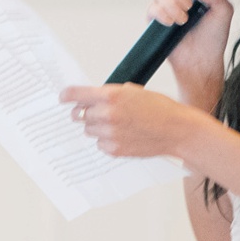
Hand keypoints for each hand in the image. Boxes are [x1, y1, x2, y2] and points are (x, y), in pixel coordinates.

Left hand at [60, 83, 199, 158]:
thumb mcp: (132, 91)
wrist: (177, 130)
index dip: (67, 96)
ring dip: (97, 127)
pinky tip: (123, 136)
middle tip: (94, 113)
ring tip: (117, 125)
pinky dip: (106, 141)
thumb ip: (109, 94)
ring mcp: (109, 133)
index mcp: (111, 95)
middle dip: (85, 113)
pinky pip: (99, 144)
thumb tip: (90, 99)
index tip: (63, 98)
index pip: (76, 95)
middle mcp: (107, 114)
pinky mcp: (114, 149)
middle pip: (79, 114)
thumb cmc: (159, 108)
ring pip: (88, 130)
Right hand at [150, 0, 234, 105]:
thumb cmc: (214, 36)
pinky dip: (163, 14)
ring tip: (184, 20)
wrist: (201, 60)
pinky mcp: (155, 18)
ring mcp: (166, 4)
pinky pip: (152, 7)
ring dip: (173, 5)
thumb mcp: (224, 11)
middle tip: (190, 5)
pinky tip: (172, 24)